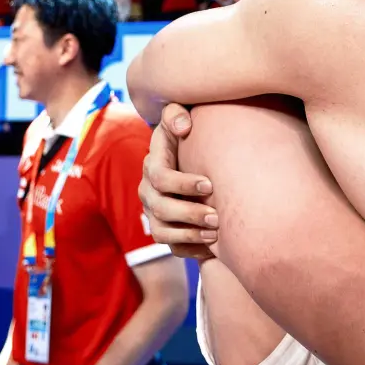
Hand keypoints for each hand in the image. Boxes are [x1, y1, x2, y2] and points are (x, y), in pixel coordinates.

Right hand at [138, 104, 218, 260]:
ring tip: (214, 235)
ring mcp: (153, 212)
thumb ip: (176, 115)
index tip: (210, 185)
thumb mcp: (178, 118)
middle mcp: (147, 191)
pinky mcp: (163, 229)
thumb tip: (184, 125)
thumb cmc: (186, 136)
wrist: (185, 157)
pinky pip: (171, 246)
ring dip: (189, 235)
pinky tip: (211, 248)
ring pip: (162, 232)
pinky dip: (189, 250)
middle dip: (189, 214)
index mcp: (152, 165)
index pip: (161, 178)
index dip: (183, 184)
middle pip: (161, 209)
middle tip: (217, 217)